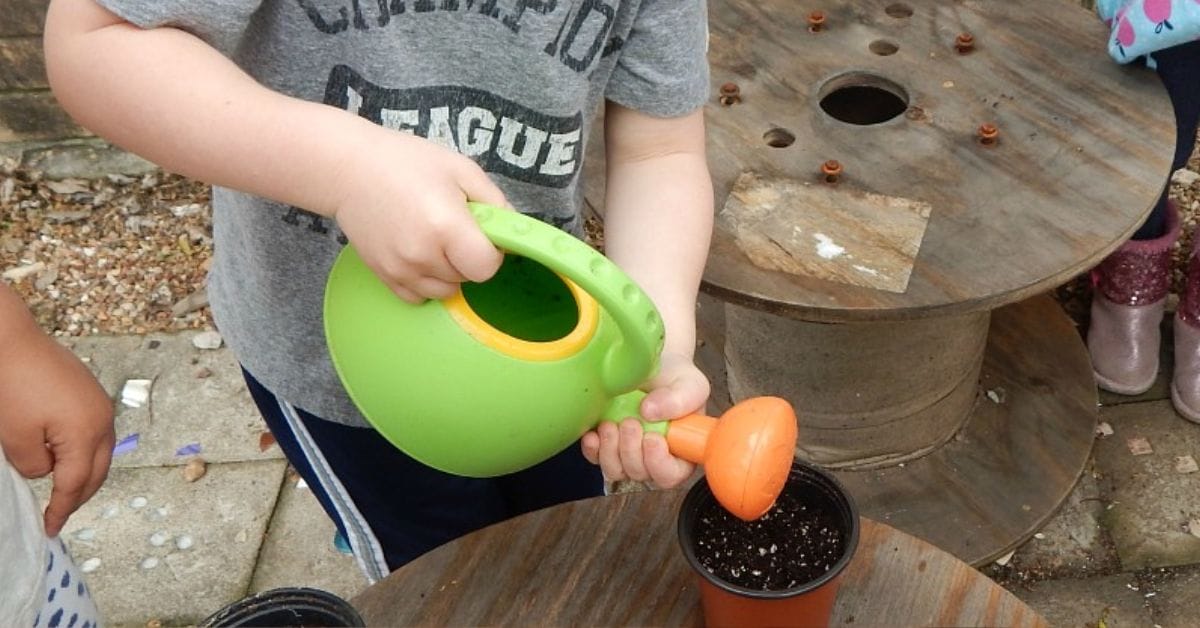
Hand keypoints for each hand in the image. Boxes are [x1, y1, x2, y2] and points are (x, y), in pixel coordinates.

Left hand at [0, 328, 114, 536]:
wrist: (11, 340)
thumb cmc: (12, 388)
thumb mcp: (15, 438)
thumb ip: (34, 466)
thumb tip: (46, 469)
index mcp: (86, 434)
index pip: (75, 484)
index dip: (61, 510)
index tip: (49, 529)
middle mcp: (103, 421)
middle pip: (99, 471)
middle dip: (80, 496)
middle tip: (58, 514)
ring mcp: (101, 405)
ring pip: (101, 453)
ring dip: (85, 474)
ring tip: (63, 488)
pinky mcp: (92, 393)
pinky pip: (96, 434)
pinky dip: (84, 452)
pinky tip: (64, 455)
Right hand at [332, 128, 508, 302]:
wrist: (349, 169)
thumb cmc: (406, 162)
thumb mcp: (461, 169)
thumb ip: (495, 202)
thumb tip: (513, 231)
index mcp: (446, 226)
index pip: (487, 267)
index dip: (492, 253)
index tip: (483, 235)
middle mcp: (422, 255)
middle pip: (468, 279)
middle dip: (469, 257)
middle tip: (453, 226)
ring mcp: (400, 269)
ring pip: (445, 291)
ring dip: (449, 272)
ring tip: (434, 238)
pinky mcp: (384, 276)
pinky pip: (419, 296)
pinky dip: (426, 281)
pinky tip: (420, 253)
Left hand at [581, 351, 709, 487]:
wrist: (651, 363)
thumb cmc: (675, 377)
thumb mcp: (690, 383)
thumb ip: (680, 399)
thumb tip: (651, 412)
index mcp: (680, 451)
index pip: (671, 475)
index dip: (659, 464)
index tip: (652, 438)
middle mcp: (654, 458)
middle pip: (639, 474)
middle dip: (631, 451)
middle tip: (630, 422)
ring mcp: (627, 453)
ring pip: (615, 471)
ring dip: (610, 450)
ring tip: (611, 424)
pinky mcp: (605, 445)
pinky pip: (595, 458)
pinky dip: (592, 448)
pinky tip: (594, 432)